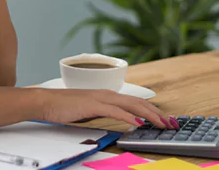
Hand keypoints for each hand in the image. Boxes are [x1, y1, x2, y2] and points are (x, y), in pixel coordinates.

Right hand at [35, 89, 178, 129]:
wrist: (46, 102)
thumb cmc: (65, 107)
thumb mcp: (91, 111)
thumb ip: (107, 113)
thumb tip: (122, 120)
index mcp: (109, 96)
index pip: (137, 102)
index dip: (154, 111)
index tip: (166, 120)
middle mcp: (108, 94)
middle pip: (140, 102)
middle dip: (158, 113)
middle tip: (173, 123)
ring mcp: (102, 98)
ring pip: (132, 105)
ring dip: (150, 115)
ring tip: (163, 124)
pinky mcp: (93, 105)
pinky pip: (115, 111)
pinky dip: (129, 116)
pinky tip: (138, 122)